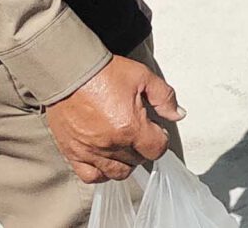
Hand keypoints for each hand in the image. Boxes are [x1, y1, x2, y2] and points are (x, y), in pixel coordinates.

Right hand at [45, 56, 181, 184]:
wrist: (69, 72)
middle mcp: (111, 144)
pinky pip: (90, 176)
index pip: (157, 149)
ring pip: (117, 172)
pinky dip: (101, 173)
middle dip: (143, 148)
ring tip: (124, 147)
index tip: (156, 130)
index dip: (161, 139)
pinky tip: (105, 160)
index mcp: (131, 127)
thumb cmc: (103, 73)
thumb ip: (164, 97)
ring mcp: (90, 151)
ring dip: (126, 162)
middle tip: (139, 133)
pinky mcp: (73, 153)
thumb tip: (178, 114)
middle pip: (138, 160)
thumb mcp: (143, 77)